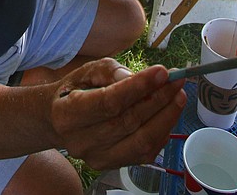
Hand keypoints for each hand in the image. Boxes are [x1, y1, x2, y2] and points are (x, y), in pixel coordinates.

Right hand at [49, 60, 185, 170]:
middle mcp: (81, 141)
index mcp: (67, 114)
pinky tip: (167, 114)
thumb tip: (135, 78)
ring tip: (178, 96)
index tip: (162, 72)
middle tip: (178, 80)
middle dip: (159, 99)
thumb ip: (110, 71)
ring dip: (166, 117)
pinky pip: (144, 153)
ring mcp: (97, 158)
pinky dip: (161, 132)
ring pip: (141, 141)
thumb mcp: (86, 71)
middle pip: (129, 122)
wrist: (59, 122)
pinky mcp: (111, 165)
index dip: (139, 87)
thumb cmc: (75, 91)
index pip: (109, 102)